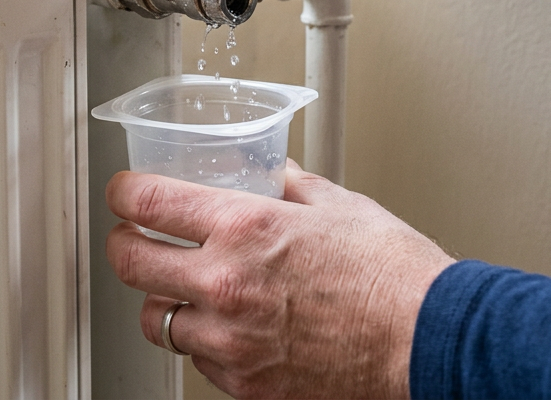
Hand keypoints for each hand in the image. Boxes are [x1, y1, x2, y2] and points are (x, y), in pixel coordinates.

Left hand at [105, 161, 454, 398]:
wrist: (427, 341)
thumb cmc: (392, 274)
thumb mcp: (338, 204)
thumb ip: (290, 185)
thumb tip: (271, 171)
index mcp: (243, 229)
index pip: (147, 203)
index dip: (124, 193)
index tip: (124, 192)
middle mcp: (225, 285)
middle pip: (130, 264)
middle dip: (123, 245)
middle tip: (133, 237)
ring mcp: (231, 342)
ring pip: (157, 320)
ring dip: (163, 300)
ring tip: (182, 289)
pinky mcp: (245, 384)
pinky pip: (198, 361)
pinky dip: (204, 342)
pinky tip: (228, 327)